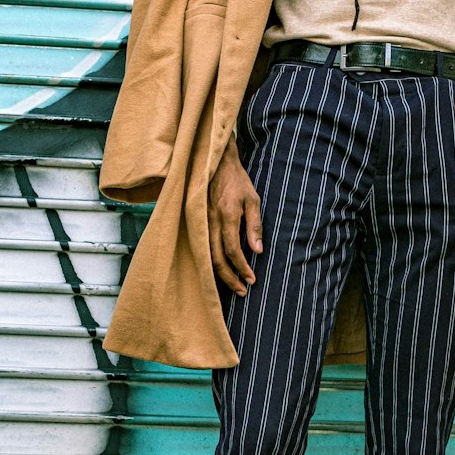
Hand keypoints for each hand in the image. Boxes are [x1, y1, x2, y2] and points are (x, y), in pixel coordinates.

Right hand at [208, 136, 262, 295]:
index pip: (233, 250)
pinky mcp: (196, 222)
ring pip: (206, 255)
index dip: (242, 267)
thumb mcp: (253, 200)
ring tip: (232, 285)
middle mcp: (211, 222)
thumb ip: (255, 226)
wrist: (215, 163)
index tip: (252, 279)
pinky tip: (218, 271)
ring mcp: (201, 222)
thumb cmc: (237, 181)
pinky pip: (202, 247)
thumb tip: (258, 251)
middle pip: (216, 258)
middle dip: (229, 278)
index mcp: (227, 216)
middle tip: (243, 291)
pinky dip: (209, 262)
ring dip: (218, 274)